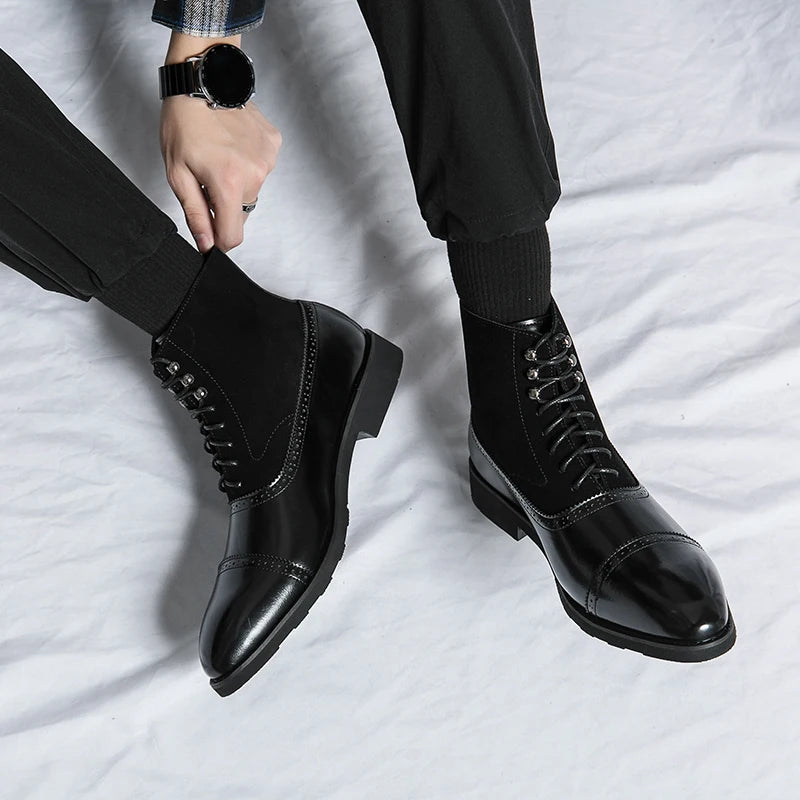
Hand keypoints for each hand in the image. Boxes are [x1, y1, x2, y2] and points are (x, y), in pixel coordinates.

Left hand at [159, 33, 281, 252]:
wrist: (204, 78)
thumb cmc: (183, 121)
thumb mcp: (177, 172)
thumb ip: (195, 213)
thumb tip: (207, 245)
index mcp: (228, 183)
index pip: (233, 236)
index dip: (219, 240)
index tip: (210, 233)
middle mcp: (254, 174)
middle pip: (242, 213)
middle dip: (225, 205)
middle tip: (206, 177)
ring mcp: (267, 159)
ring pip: (252, 190)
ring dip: (236, 183)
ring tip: (219, 155)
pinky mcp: (273, 146)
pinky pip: (261, 169)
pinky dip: (247, 164)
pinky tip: (232, 144)